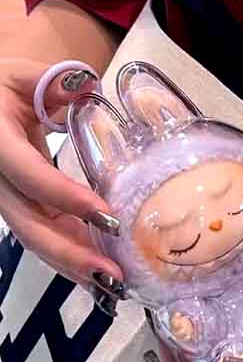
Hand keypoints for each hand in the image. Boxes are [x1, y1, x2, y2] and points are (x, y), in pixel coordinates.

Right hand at [0, 59, 122, 302]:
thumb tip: (90, 91)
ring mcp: (7, 199)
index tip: (107, 215)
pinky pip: (43, 235)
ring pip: (35, 238)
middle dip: (71, 253)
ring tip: (111, 285)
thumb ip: (54, 84)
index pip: (31, 176)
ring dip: (73, 264)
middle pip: (29, 225)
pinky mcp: (20, 207)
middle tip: (112, 274)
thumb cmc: (1, 88)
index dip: (66, 197)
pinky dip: (70, 254)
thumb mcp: (23, 76)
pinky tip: (97, 271)